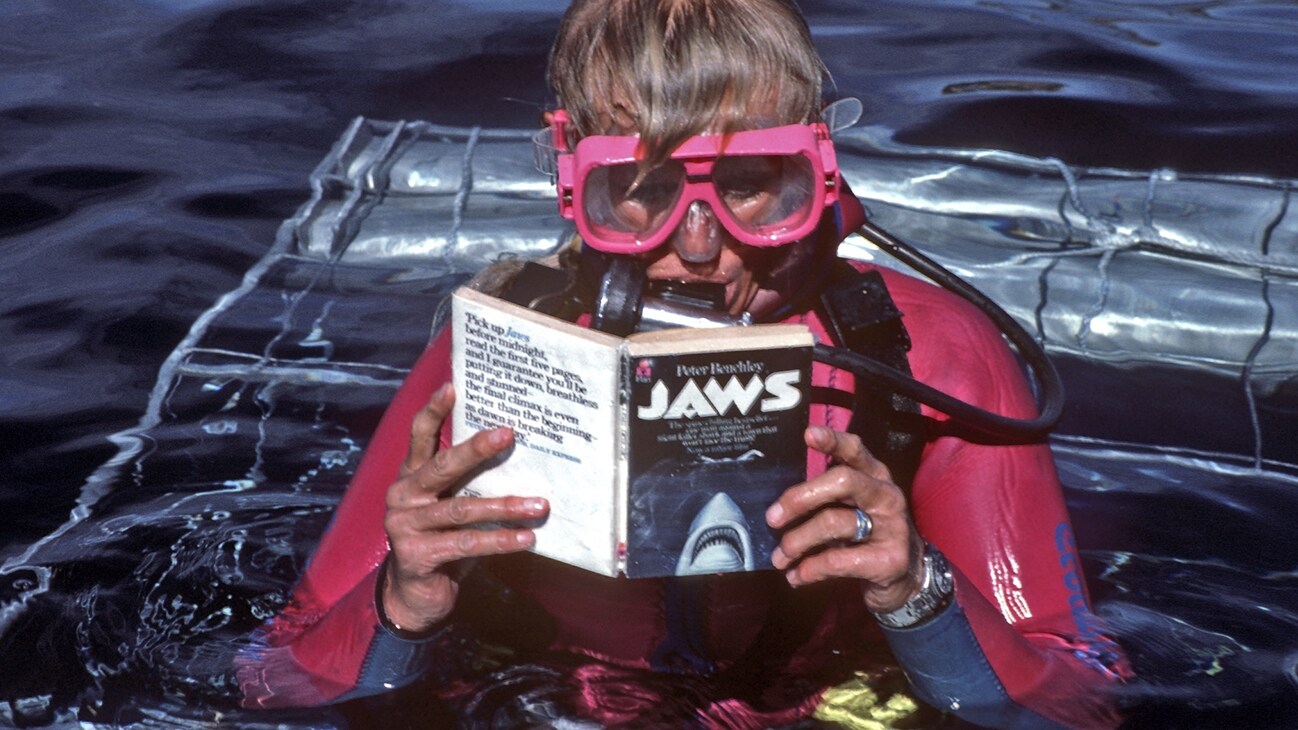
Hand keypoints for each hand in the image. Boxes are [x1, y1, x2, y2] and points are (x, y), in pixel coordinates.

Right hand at [381, 383, 548, 631]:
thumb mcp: (452, 507)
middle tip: (508, 433)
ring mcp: (405, 525)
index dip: (434, 410)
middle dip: (476, 448)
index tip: (453, 386)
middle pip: (442, 465)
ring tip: (540, 505)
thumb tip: (516, 457)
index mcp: (411, 477)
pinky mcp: (416, 555)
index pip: (419, 436)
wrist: (416, 597)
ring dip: (506, 506)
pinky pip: (466, 543)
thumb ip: (468, 484)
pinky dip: (500, 541)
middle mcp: (403, 496)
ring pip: (462, 508)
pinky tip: (526, 538)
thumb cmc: (443, 542)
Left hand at [766, 426, 924, 612]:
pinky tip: (796, 576)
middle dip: (800, 498)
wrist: (905, 579)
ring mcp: (892, 527)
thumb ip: (825, 497)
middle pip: (842, 481)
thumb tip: (777, 505)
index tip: (808, 435)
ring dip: (798, 541)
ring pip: (835, 522)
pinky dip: (810, 569)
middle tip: (772, 518)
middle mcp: (886, 495)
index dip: (833, 440)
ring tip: (779, 557)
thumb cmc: (866, 536)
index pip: (855, 450)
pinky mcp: (889, 560)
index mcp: (874, 476)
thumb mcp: (852, 509)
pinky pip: (839, 560)